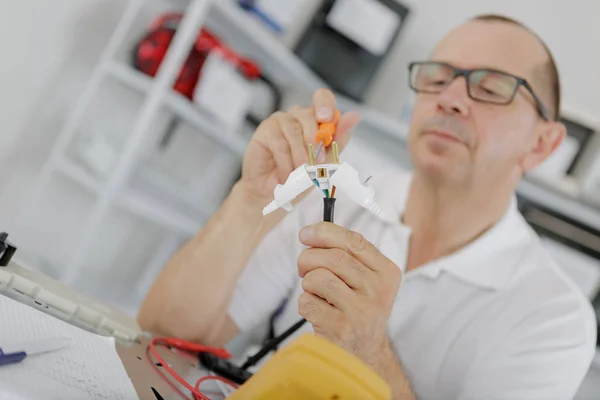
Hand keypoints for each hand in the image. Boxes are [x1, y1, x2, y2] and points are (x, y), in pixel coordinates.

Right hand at [239, 89, 360, 205]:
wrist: (276, 194)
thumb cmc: (300, 177)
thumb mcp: (326, 161)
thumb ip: (339, 139)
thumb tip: (354, 116)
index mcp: (316, 119)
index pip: (323, 98)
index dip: (325, 105)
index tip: (326, 119)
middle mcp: (298, 116)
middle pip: (308, 115)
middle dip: (314, 143)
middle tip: (316, 163)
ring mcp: (280, 121)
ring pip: (294, 131)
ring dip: (300, 156)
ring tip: (299, 173)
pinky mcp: (265, 130)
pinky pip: (279, 142)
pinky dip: (285, 162)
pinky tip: (286, 175)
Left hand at [297, 222, 401, 364]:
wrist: (364, 353)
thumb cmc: (358, 309)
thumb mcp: (366, 280)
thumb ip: (346, 254)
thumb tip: (310, 233)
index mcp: (387, 273)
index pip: (354, 241)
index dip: (325, 232)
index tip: (306, 233)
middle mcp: (379, 291)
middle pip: (333, 257)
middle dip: (309, 258)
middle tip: (304, 267)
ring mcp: (361, 312)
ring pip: (318, 277)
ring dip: (307, 283)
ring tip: (316, 292)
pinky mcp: (340, 329)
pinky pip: (307, 302)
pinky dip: (305, 304)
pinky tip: (318, 311)